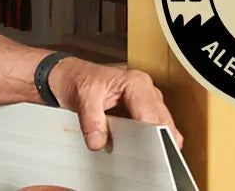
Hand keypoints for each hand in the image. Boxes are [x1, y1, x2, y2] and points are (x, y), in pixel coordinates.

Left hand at [46, 58, 178, 151]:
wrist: (71, 76)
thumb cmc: (78, 80)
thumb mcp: (82, 97)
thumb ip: (91, 120)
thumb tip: (98, 141)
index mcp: (136, 82)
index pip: (151, 115)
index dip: (150, 135)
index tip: (144, 151)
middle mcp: (146, 89)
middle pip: (162, 122)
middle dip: (157, 141)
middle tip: (143, 158)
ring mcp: (147, 100)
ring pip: (162, 126)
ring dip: (156, 141)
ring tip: (141, 154)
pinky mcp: (144, 109)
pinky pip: (155, 128)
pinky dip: (151, 140)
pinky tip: (142, 148)